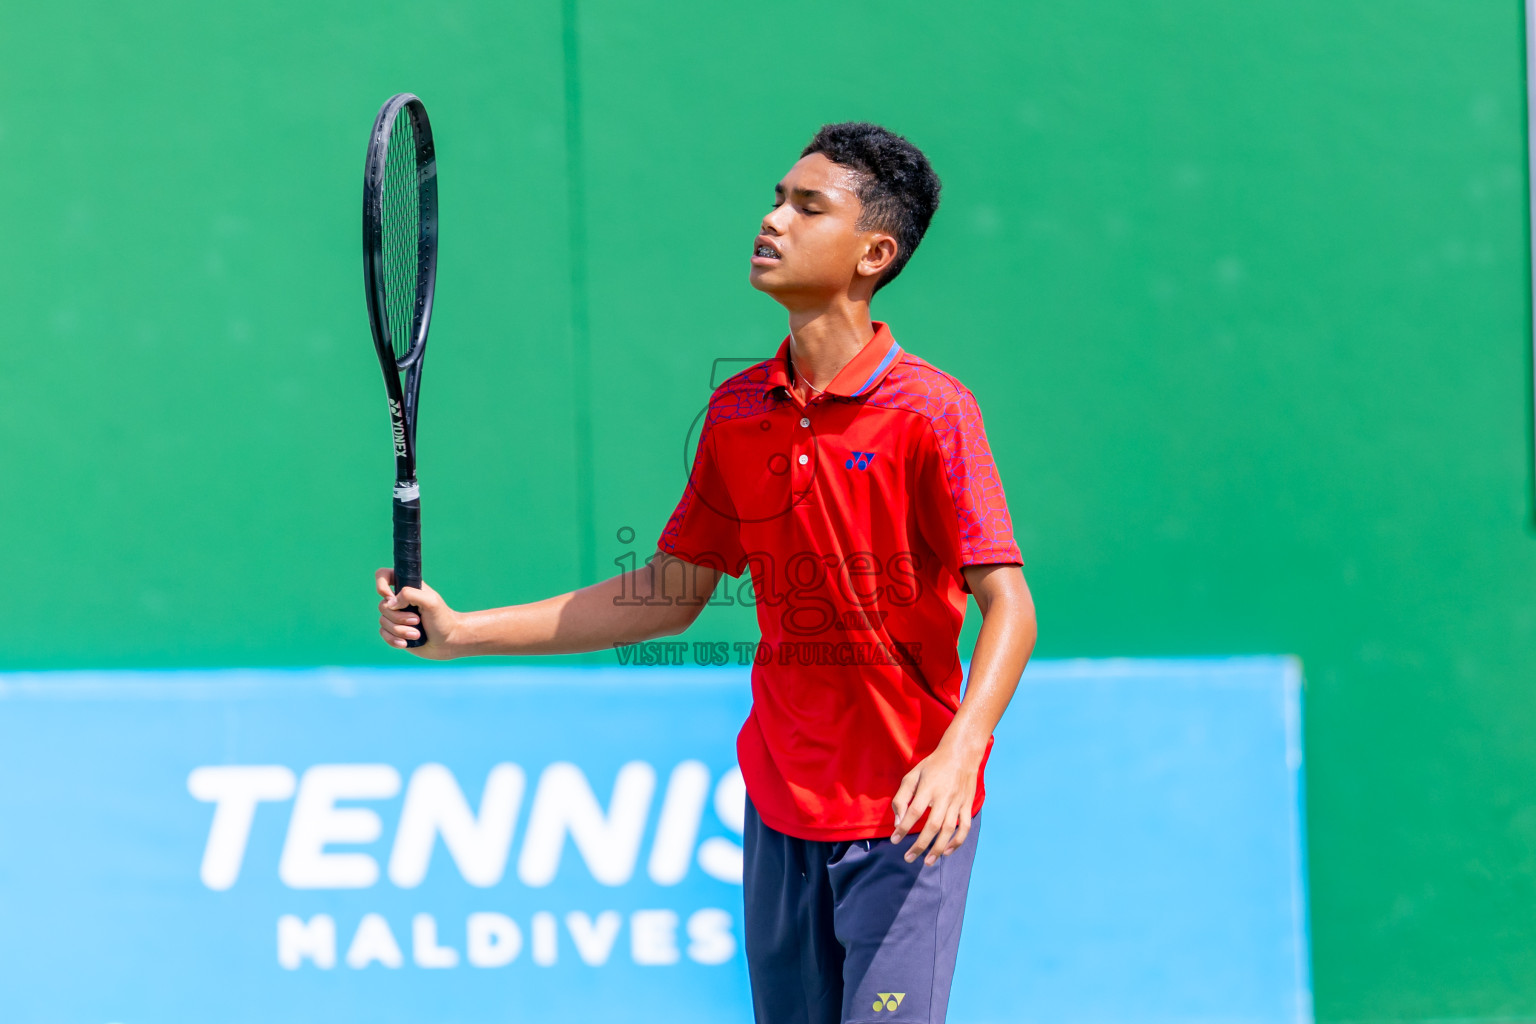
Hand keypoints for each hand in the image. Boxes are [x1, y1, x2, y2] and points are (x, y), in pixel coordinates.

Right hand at [375, 568, 460, 658]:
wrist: (448, 642)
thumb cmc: (442, 619)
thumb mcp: (430, 601)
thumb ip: (410, 594)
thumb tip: (391, 603)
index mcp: (408, 587)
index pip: (384, 575)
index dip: (381, 585)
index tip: (390, 597)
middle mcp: (399, 600)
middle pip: (383, 605)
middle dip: (399, 617)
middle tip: (417, 620)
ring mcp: (396, 616)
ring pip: (383, 621)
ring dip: (401, 630)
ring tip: (417, 634)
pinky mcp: (395, 631)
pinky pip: (383, 634)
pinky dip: (394, 640)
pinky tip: (406, 643)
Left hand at [890, 737, 979, 865]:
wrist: (961, 754)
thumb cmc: (932, 766)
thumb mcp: (912, 776)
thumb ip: (902, 798)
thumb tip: (898, 822)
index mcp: (928, 787)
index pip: (914, 812)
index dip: (904, 828)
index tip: (895, 840)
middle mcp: (944, 796)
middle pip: (932, 826)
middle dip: (920, 845)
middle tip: (908, 858)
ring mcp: (958, 802)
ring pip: (949, 830)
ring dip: (937, 848)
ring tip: (927, 862)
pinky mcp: (967, 805)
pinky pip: (965, 828)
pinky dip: (957, 842)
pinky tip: (946, 852)